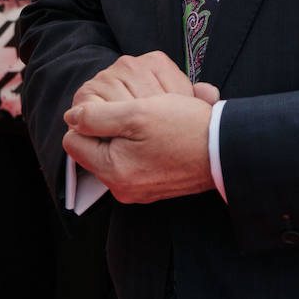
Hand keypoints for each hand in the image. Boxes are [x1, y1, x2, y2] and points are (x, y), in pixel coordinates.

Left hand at [63, 51, 219, 202]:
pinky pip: (135, 162)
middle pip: (94, 149)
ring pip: (115, 154)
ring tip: (150, 121)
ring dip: (126, 135)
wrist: (227, 150)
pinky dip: (142, 146)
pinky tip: (160, 133)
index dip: (87, 119)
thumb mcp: (138, 113)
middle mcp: (123, 188)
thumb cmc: (185, 129)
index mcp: (113, 171)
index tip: (112, 108)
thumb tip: (71, 117)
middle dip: (107, 128)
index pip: (74, 141)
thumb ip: (97, 116)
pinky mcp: (155, 187)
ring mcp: (139, 190)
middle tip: (134, 112)